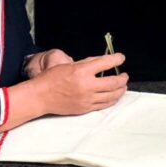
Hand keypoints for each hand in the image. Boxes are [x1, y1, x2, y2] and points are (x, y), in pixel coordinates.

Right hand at [13, 53, 127, 122]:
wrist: (41, 97)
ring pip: (112, 95)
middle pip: (113, 82)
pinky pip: (105, 104)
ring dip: (121, 89)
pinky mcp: (86, 108)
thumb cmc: (51, 79)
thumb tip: (102, 61)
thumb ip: (86, 63)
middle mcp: (87, 86)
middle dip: (123, 78)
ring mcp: (87, 99)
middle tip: (125, 75)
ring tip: (123, 85)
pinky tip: (115, 96)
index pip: (105, 63)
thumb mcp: (68, 65)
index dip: (116, 59)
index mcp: (81, 71)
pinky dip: (113, 99)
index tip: (121, 58)